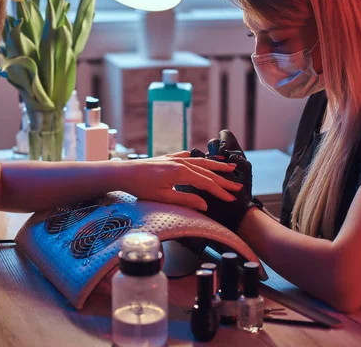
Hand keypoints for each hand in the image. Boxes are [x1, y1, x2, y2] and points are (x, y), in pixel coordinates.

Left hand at [117, 151, 242, 210]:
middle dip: (224, 179)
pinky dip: (198, 158)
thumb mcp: (162, 197)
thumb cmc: (140, 187)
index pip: (206, 183)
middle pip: (207, 171)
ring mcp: (174, 159)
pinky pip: (188, 156)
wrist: (123, 172)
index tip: (231, 199)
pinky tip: (201, 159)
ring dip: (216, 165)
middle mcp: (180, 163)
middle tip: (238, 186)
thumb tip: (205, 204)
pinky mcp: (167, 158)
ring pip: (200, 161)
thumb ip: (185, 199)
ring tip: (230, 166)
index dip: (220, 192)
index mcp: (180, 173)